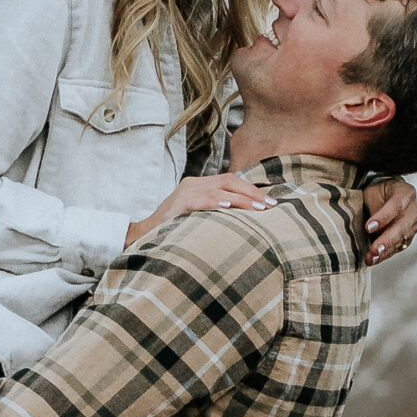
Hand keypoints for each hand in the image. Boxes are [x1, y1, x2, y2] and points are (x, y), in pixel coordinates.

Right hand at [124, 171, 275, 249]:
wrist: (144, 236)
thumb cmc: (174, 230)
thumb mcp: (197, 217)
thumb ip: (216, 212)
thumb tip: (245, 219)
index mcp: (199, 185)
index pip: (231, 180)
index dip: (252, 190)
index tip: (270, 202)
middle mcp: (193, 183)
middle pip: (229, 180)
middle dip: (253, 193)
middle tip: (272, 205)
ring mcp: (185, 192)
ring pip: (220, 189)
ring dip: (242, 199)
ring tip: (259, 209)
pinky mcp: (178, 204)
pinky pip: (200, 199)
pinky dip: (216, 202)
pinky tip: (229, 206)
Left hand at [364, 175, 416, 265]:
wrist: (387, 197)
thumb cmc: (377, 193)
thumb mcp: (372, 193)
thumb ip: (374, 207)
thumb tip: (372, 229)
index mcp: (406, 193)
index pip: (396, 206)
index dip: (383, 218)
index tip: (368, 228)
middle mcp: (415, 209)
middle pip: (402, 227)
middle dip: (387, 240)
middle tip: (374, 251)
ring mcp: (414, 225)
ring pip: (401, 240)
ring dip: (385, 251)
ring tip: (371, 259)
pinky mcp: (409, 237)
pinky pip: (398, 248)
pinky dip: (385, 254)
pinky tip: (374, 260)